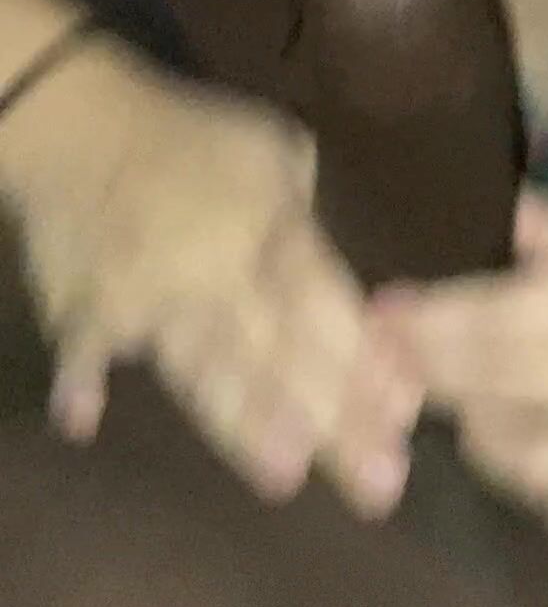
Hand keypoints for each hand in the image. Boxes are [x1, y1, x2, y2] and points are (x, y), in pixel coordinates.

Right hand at [1, 32, 420, 516]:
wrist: (80, 122)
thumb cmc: (191, 136)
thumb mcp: (274, 150)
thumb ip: (311, 223)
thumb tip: (347, 292)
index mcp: (265, 222)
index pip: (319, 293)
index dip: (362, 352)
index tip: (407, 411)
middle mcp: (212, 266)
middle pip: (278, 350)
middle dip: (333, 418)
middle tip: (381, 484)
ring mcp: (145, 293)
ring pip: (203, 367)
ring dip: (243, 418)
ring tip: (286, 474)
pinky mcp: (85, 309)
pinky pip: (81, 347)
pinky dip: (80, 378)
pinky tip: (84, 419)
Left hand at [373, 188, 547, 558]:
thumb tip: (495, 219)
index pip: (507, 321)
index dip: (432, 324)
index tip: (383, 315)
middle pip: (507, 398)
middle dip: (440, 382)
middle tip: (404, 367)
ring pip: (536, 472)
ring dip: (487, 441)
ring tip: (475, 410)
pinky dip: (547, 493)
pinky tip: (543, 458)